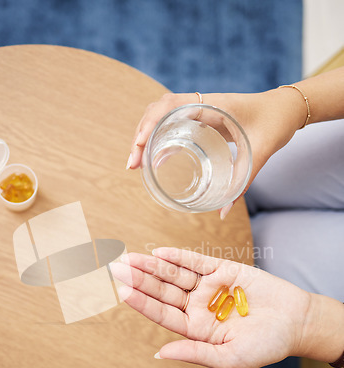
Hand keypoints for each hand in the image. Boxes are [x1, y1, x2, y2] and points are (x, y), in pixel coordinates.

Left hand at [110, 247, 311, 367]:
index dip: (142, 303)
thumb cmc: (265, 345)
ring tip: (130, 258)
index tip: (122, 291)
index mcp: (195, 328)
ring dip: (152, 266)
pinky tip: (158, 253)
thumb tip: (159, 355)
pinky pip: (196, 261)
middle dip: (139, 280)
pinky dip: (178, 256)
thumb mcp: (229, 358)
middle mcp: (197, 306)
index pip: (162, 314)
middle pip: (162, 291)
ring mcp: (208, 287)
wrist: (296, 322)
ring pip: (174, 274)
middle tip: (116, 269)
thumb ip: (195, 353)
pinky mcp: (223, 270)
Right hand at [127, 91, 305, 216]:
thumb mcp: (259, 153)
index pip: (169, 106)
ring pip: (161, 116)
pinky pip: (173, 124)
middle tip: (132, 164)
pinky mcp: (201, 118)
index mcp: (211, 104)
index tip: (139, 147)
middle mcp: (200, 103)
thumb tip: (223, 212)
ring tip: (137, 163)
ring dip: (145, 136)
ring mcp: (199, 109)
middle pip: (157, 111)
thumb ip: (242, 183)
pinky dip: (159, 139)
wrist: (286, 108)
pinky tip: (154, 159)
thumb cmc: (274, 123)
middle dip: (140, 135)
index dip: (149, 125)